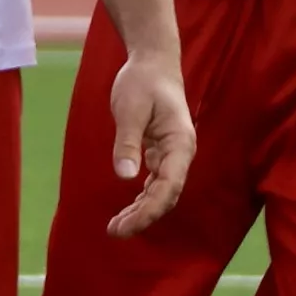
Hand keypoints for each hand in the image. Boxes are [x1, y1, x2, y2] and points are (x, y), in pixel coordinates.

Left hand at [99, 47, 195, 238]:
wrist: (152, 63)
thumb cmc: (143, 82)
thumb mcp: (130, 109)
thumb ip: (128, 142)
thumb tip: (124, 176)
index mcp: (179, 144)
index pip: (168, 187)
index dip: (149, 210)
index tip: (127, 225)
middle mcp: (180, 153)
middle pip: (166, 195)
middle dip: (143, 217)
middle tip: (115, 232)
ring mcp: (172, 155)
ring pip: (161, 192)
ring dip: (141, 211)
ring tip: (116, 227)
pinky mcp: (161, 153)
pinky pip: (154, 183)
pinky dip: (142, 198)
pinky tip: (128, 212)